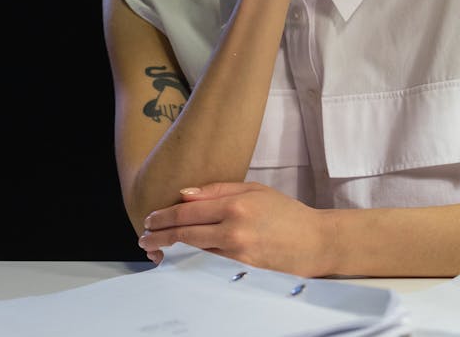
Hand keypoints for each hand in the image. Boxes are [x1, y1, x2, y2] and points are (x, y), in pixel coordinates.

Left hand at [138, 182, 338, 276]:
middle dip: (159, 236)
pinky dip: (192, 259)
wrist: (315, 241)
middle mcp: (233, 229)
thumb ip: (219, 190)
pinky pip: (209, 263)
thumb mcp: (255, 190)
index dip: (164, 217)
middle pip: (184, 233)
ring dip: (170, 250)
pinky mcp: (240, 269)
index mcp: (236, 205)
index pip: (188, 211)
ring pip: (193, 251)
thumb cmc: (287, 213)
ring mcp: (236, 253)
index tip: (150, 219)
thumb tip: (184, 194)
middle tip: (144, 237)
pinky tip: (181, 259)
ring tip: (156, 249)